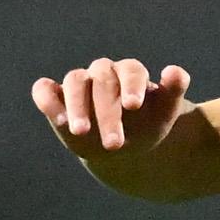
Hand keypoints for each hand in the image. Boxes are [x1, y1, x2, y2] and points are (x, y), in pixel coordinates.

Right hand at [33, 58, 194, 173]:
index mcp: (130, 74)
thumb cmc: (146, 128)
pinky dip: (47, 101)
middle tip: (115, 144)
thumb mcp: (164, 115)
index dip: (131, 85)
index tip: (133, 106)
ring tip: (82, 132)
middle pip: (103, 80)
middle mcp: (103, 73)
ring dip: (77, 106)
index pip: (131, 70)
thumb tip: (175, 71)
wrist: (123, 149)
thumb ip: (172, 93)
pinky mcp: (56, 96)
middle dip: (108, 112)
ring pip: (74, 81)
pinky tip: (58, 120)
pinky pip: (44, 90)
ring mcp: (79, 83)